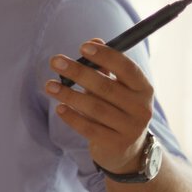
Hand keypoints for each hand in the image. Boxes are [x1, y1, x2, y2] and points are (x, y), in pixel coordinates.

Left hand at [45, 39, 156, 173]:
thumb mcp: (116, 88)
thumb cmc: (117, 109)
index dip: (106, 56)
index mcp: (143, 89)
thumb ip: (105, 67)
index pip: (127, 68)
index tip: (83, 46)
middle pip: (106, 87)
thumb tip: (94, 40)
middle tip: (55, 61)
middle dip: (78, 72)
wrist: (127, 150)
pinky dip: (72, 117)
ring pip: (95, 108)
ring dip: (69, 94)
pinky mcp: (115, 144)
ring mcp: (130, 128)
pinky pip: (89, 128)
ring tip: (49, 85)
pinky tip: (59, 108)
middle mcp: (141, 108)